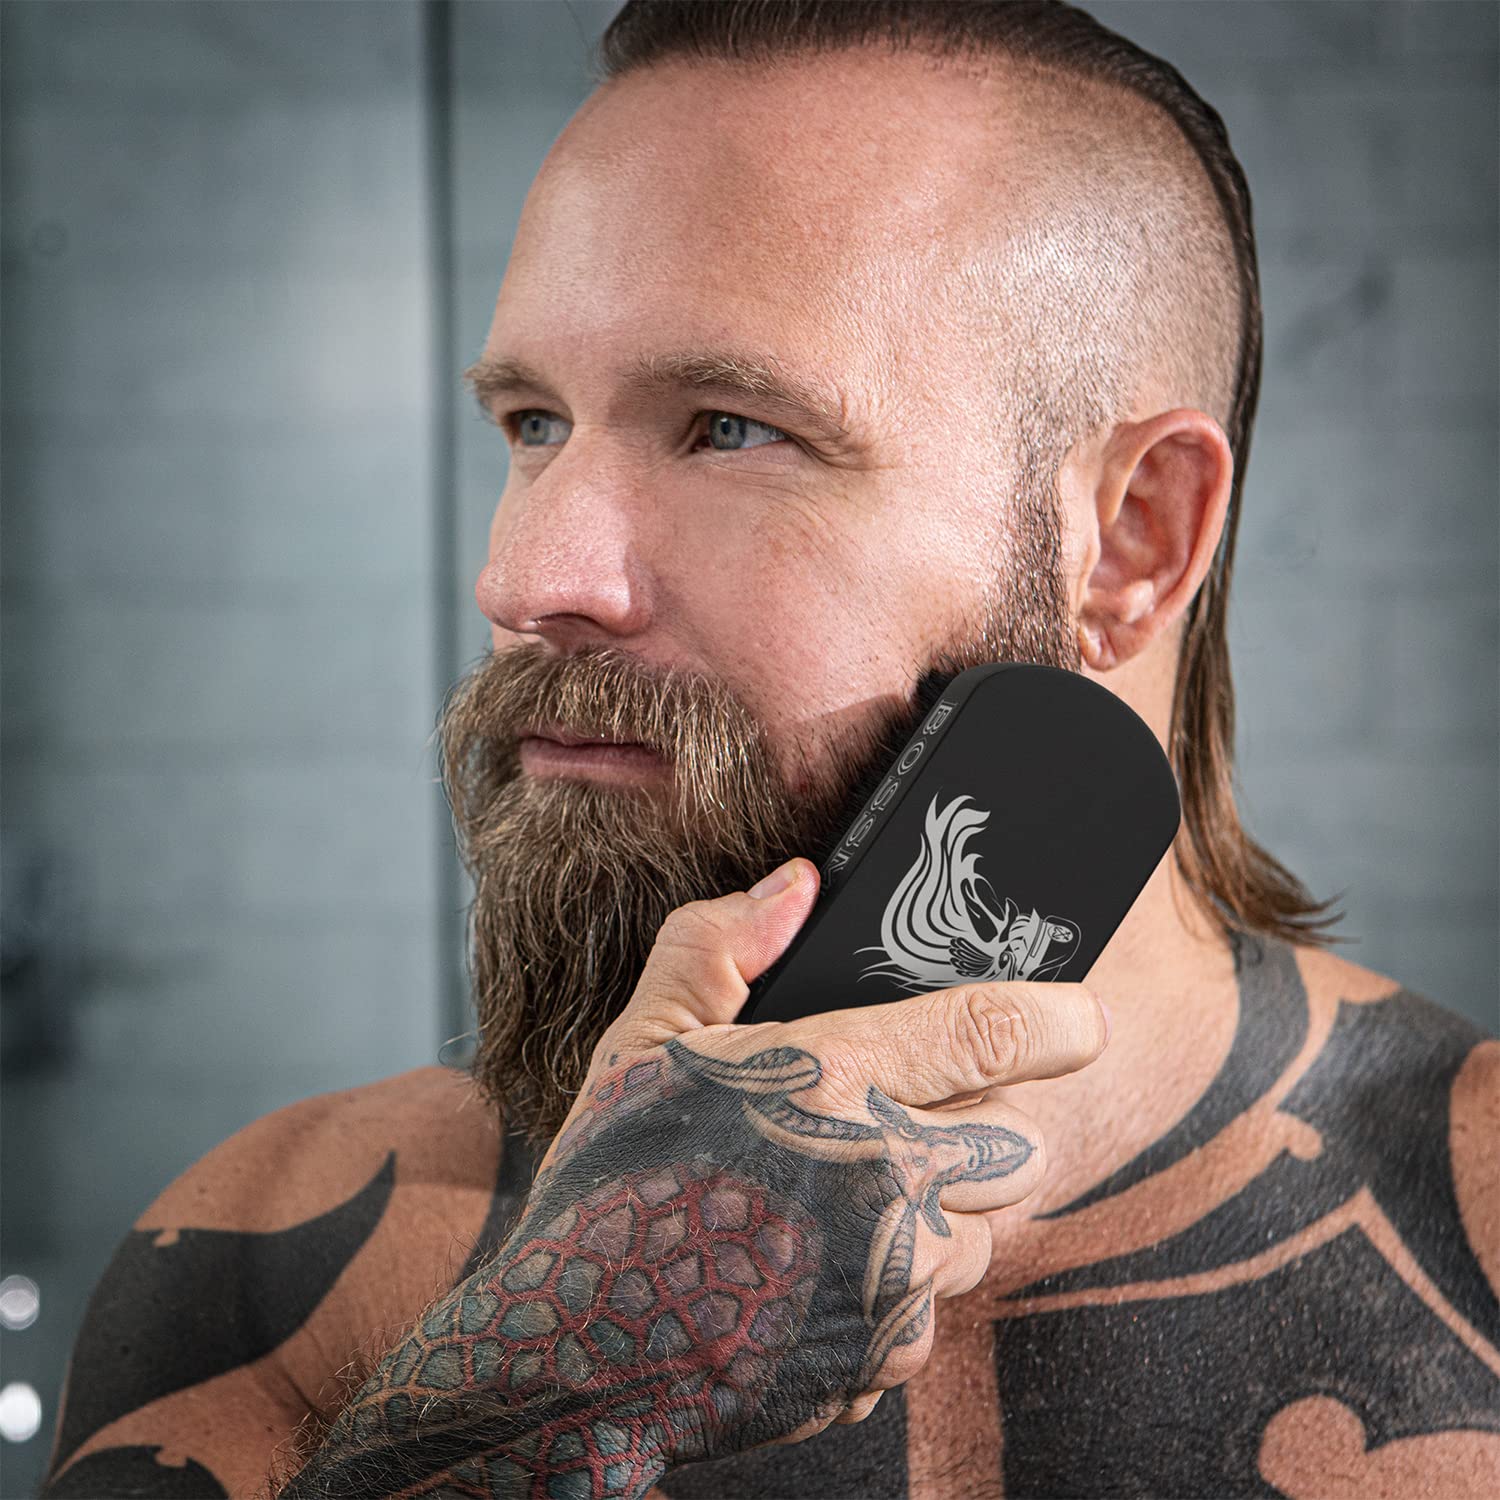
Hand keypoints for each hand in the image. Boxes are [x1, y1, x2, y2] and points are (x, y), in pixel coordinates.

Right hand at [293, 857, 1107, 1498]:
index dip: (1053, 1019)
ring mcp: (891, 1276)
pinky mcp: (884, 1353)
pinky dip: (898, 1282)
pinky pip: (932, 1304)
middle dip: (987, 1124)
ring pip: (980, 1229)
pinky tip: (825, 1265)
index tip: (1086, 1019)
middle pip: (1013, 1140)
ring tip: (845, 1198)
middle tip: (912, 1120)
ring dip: (940, 1209)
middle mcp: (884, 1179)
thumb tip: (801, 881)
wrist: (578, 1349)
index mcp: (833, 1081)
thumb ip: (718, 944)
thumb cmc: (610, 1176)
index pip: (988, 1033)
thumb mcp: (644, 1038)